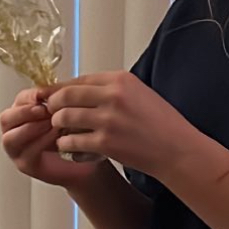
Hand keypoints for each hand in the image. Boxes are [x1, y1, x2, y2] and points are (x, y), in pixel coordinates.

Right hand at [0, 88, 104, 189]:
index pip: (18, 101)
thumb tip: (51, 90)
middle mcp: (14, 131)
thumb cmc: (75, 136)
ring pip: (10, 138)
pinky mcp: (25, 165)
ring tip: (51, 123)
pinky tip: (56, 136)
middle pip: (5, 118)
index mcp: (23, 114)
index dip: (29, 96)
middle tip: (44, 110)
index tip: (43, 95)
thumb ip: (57, 102)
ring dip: (30, 128)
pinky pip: (26, 152)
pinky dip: (40, 142)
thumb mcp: (66, 113)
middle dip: (24, 112)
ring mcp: (17, 150)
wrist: (85, 162)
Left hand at [46, 72, 198, 178]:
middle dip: (53, 105)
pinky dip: (66, 145)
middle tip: (52, 115)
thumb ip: (111, 89)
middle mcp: (113, 96)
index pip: (79, 79)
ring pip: (63, 118)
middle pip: (65, 96)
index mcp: (121, 80)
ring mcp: (108, 120)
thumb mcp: (139, 93)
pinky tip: (72, 148)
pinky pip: (70, 142)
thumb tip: (79, 89)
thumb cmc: (160, 124)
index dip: (61, 89)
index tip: (52, 97)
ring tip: (62, 132)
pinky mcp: (105, 143)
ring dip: (58, 126)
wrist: (177, 149)